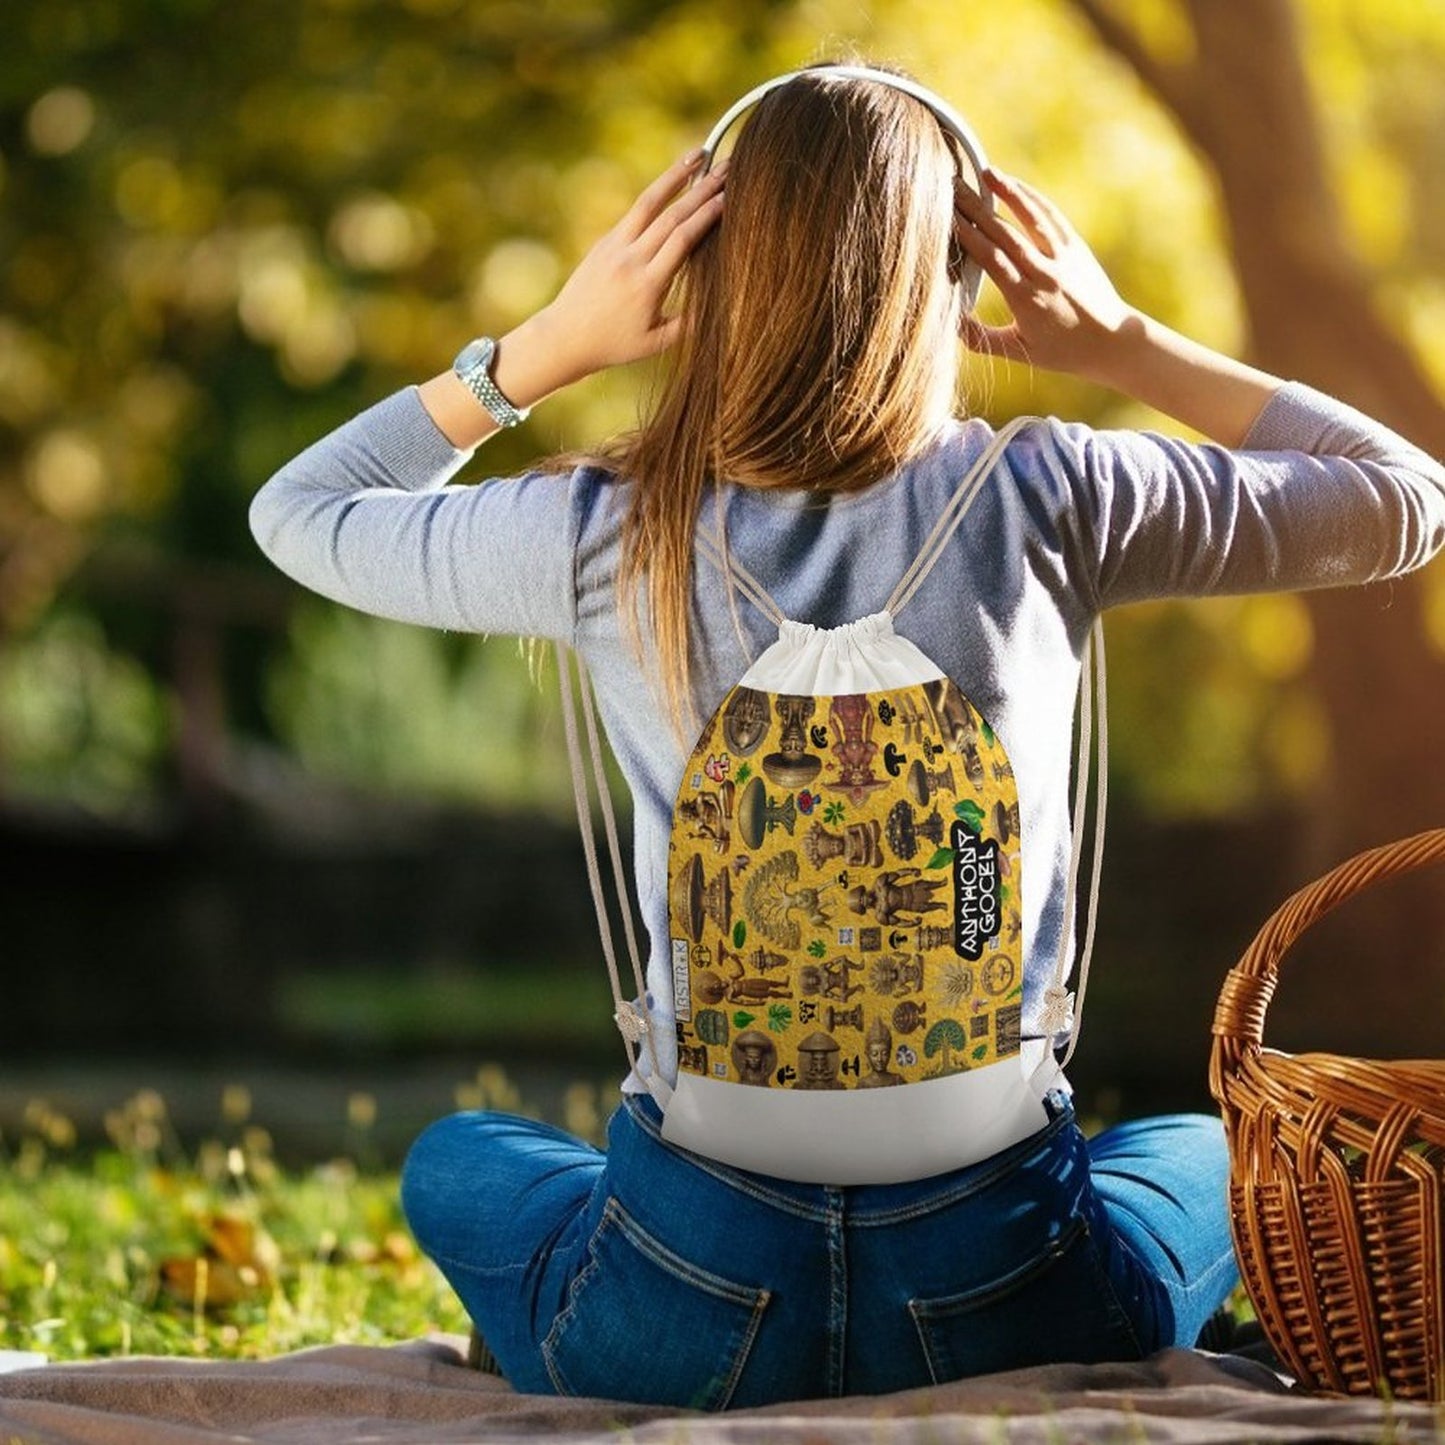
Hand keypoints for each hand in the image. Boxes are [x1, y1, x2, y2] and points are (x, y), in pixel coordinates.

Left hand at [535, 151, 725, 382]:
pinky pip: (636, 211)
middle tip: (728, 168)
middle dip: (702, 189)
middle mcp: (630, 260)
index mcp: (647, 286)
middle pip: (672, 216)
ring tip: (699, 153)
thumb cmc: (614, 346)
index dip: (706, 216)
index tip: (729, 198)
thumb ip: (688, 326)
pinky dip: (658, 192)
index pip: (681, 241)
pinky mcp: (606, 241)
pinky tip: (675, 179)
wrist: (565, 336)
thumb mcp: (655, 344)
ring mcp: (615, 246)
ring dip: (676, 176)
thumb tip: (724, 307)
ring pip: (649, 203)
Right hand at [953, 169, 1135, 381]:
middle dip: (977, 209)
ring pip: (1031, 218)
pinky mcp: (1077, 248)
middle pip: (1004, 234)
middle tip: (953, 187)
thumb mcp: (1019, 352)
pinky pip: (1052, 217)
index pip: (992, 260)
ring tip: (986, 172)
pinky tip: (1015, 185)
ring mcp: (1063, 257)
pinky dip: (1032, 199)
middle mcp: (1044, 273)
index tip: (946, 218)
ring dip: (1008, 192)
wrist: (1114, 341)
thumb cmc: (1063, 352)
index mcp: (1026, 300)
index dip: (968, 236)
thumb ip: (981, 338)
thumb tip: (949, 322)